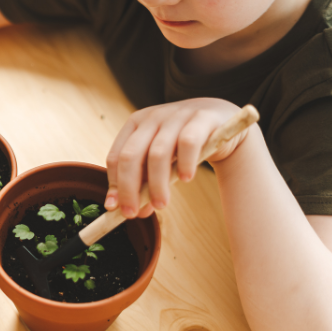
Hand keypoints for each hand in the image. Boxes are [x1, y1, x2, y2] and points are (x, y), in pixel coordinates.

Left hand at [105, 98, 250, 218]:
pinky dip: (185, 163)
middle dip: (129, 188)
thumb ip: (146, 182)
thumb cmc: (181, 144)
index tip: (115, 208)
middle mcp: (152, 118)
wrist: (217, 119)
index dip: (114, 184)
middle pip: (131, 156)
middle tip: (133, 214)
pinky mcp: (201, 119)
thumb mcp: (159, 160)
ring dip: (157, 184)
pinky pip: (188, 143)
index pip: (115, 157)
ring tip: (161, 204)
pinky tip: (186, 178)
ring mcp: (176, 116)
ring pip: (158, 153)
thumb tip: (136, 212)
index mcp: (135, 124)